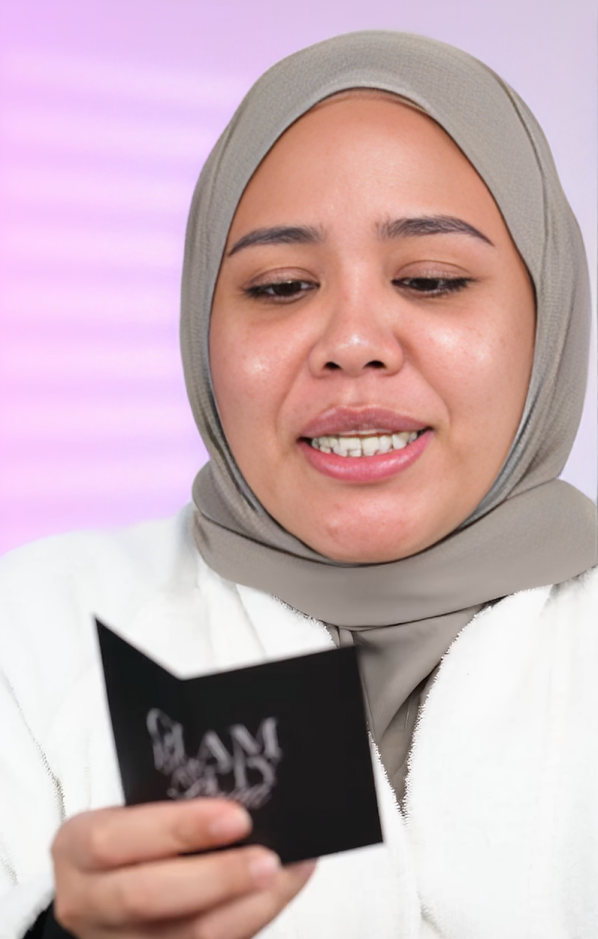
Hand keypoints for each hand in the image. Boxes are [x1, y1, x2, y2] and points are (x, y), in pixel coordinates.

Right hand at [52, 799, 315, 938]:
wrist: (105, 888)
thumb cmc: (132, 836)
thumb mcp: (131, 813)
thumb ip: (173, 805)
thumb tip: (244, 789)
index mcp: (76, 847)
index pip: (116, 839)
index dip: (177, 829)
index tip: (236, 817)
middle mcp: (87, 902)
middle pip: (148, 897)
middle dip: (218, 877)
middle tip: (269, 858)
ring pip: (185, 937)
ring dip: (246, 907)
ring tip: (286, 875)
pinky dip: (250, 920)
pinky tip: (279, 893)